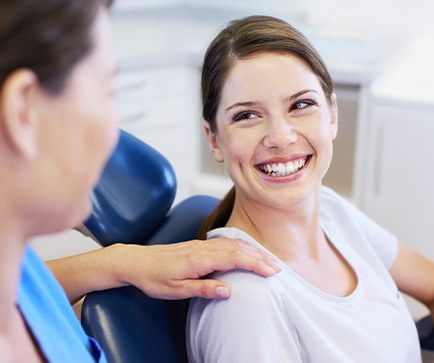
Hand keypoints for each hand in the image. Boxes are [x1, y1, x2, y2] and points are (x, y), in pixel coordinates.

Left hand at [114, 238, 281, 299]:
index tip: (272, 272)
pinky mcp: (199, 245)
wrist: (137, 261)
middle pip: (238, 248)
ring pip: (233, 243)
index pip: (235, 258)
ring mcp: (201, 244)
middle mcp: (203, 248)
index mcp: (199, 258)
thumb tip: (228, 291)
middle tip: (279, 268)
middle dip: (260, 257)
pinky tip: (246, 250)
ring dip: (253, 250)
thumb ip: (202, 289)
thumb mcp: (175, 290)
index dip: (255, 264)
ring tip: (268, 259)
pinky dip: (241, 246)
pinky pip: (225, 242)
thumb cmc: (154, 278)